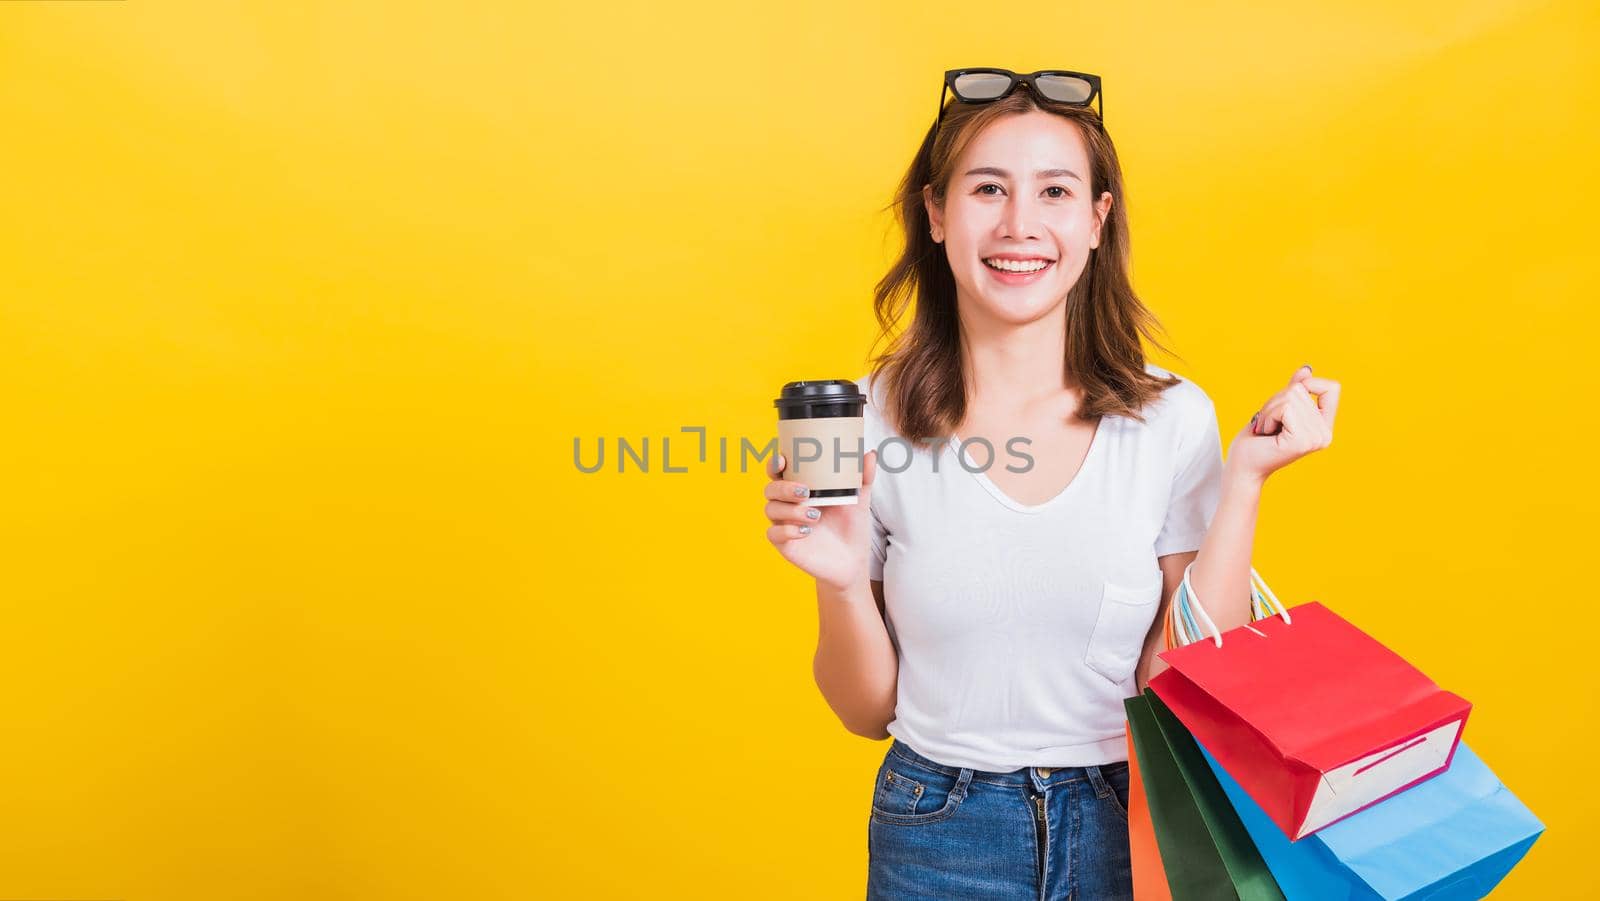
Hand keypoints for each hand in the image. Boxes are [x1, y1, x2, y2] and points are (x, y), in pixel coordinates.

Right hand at [763, 448, 877, 592]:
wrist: (852, 562)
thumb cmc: (851, 527)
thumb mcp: (859, 501)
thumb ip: (863, 478)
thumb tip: (870, 454)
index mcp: (801, 489)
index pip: (780, 472)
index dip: (775, 464)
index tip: (783, 459)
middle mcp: (789, 505)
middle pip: (771, 489)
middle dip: (784, 488)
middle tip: (806, 492)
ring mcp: (784, 524)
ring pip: (772, 510)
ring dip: (791, 511)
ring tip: (815, 515)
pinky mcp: (785, 545)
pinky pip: (774, 534)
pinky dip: (787, 530)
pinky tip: (806, 531)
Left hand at [1226, 364, 1340, 482]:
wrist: (1243, 467)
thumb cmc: (1256, 439)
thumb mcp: (1277, 409)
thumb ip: (1295, 391)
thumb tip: (1307, 369)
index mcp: (1324, 427)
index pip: (1332, 388)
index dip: (1308, 385)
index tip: (1286, 404)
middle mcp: (1325, 434)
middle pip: (1301, 389)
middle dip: (1275, 402)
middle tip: (1268, 425)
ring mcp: (1316, 438)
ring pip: (1291, 396)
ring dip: (1269, 410)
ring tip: (1266, 429)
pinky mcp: (1302, 441)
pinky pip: (1284, 408)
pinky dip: (1268, 416)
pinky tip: (1265, 433)